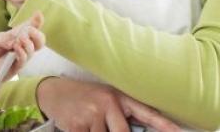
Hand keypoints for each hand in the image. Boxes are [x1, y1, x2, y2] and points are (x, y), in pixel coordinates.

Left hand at [0, 12, 45, 86]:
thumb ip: (6, 37)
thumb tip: (16, 39)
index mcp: (17, 36)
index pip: (30, 27)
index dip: (36, 21)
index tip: (38, 14)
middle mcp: (23, 46)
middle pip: (39, 40)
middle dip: (37, 33)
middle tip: (28, 30)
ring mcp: (22, 56)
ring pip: (34, 49)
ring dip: (28, 42)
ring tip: (18, 40)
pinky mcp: (18, 67)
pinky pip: (24, 59)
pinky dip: (22, 52)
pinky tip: (15, 48)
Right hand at [37, 77, 179, 131]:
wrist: (54, 92)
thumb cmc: (86, 99)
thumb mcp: (107, 100)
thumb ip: (124, 115)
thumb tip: (141, 129)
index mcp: (120, 97)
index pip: (147, 113)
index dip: (165, 125)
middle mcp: (108, 103)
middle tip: (104, 125)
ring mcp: (93, 114)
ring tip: (90, 124)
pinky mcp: (78, 125)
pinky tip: (80, 127)